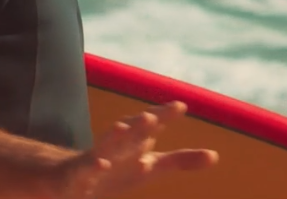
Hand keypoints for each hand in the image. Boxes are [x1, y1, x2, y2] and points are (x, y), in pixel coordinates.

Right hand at [52, 101, 218, 198]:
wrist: (71, 180)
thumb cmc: (117, 170)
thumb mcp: (151, 166)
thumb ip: (181, 160)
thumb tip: (215, 156)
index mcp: (134, 141)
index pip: (151, 124)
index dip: (164, 115)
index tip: (181, 106)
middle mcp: (116, 145)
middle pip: (129, 131)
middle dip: (140, 123)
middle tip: (153, 116)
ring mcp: (96, 158)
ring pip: (106, 145)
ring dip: (115, 136)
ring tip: (124, 128)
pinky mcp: (79, 174)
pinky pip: (86, 169)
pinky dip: (94, 166)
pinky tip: (103, 164)